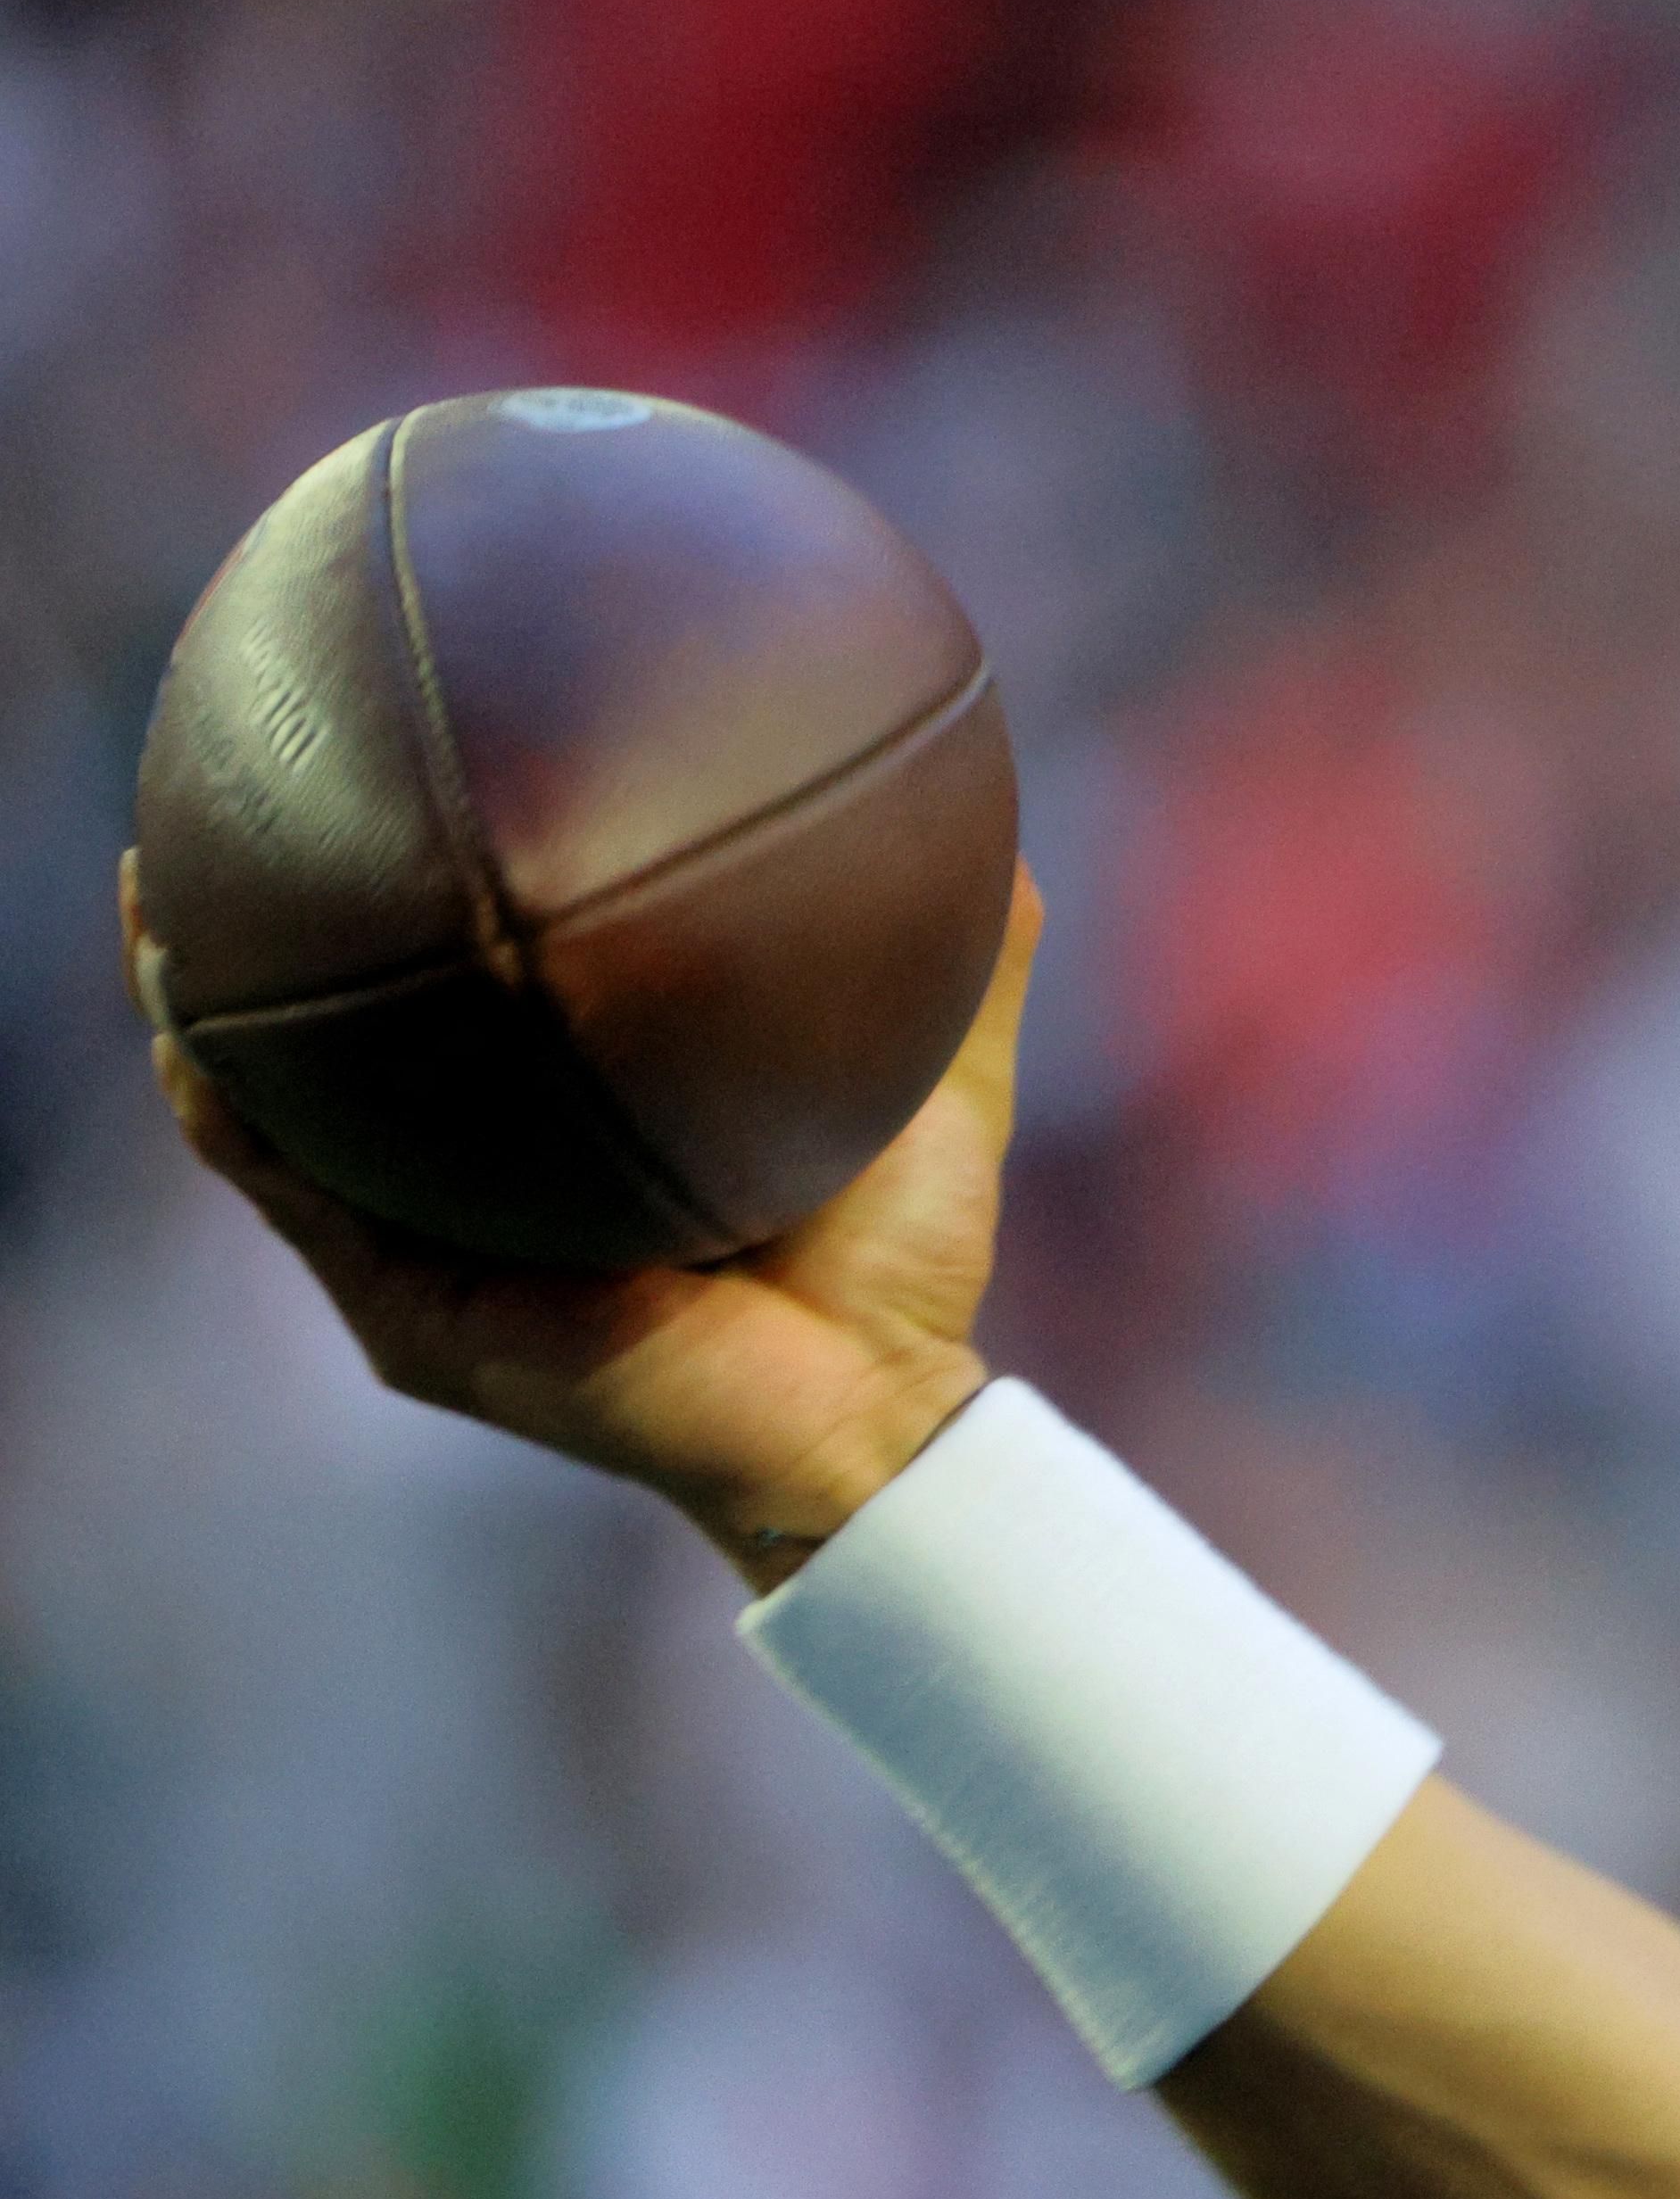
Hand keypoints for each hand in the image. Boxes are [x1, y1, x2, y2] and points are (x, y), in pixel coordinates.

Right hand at [128, 854, 1041, 1588]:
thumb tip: (1001, 828)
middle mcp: (489, 1186)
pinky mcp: (416, 1317)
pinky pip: (297, 1201)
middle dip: (273, 941)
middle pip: (348, 1047)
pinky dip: (238, 1118)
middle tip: (223, 815)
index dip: (419, 905)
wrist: (878, 1418)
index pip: (476, 1004)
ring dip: (209, 1012)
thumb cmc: (901, 1270)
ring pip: (278, 1114)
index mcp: (580, 1130)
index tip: (385, 780)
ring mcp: (438, 1253)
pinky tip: (202, 1039)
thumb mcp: (933, 1082)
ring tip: (160, 901)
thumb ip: (960, 961)